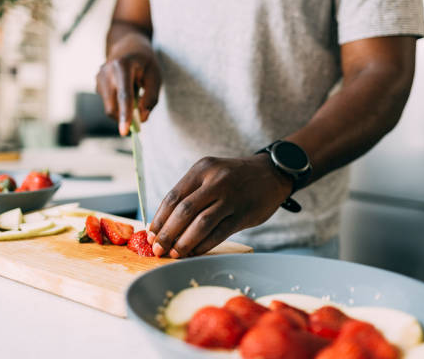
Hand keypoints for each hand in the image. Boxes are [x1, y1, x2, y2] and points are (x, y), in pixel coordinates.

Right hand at [96, 34, 160, 135]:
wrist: (127, 43)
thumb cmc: (145, 61)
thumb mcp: (155, 76)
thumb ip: (151, 98)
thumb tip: (143, 118)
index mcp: (122, 66)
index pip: (124, 95)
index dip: (125, 115)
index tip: (125, 132)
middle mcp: (106, 72)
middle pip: (112, 106)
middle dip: (124, 118)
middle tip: (140, 120)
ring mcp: (99, 77)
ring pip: (109, 107)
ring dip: (123, 109)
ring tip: (135, 91)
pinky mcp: (97, 84)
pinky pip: (108, 102)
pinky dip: (119, 104)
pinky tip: (126, 89)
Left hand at [147, 154, 292, 257]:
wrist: (272, 173)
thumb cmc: (235, 178)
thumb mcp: (211, 174)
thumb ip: (192, 193)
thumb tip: (165, 224)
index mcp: (202, 169)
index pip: (173, 197)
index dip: (160, 219)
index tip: (151, 236)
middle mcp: (216, 180)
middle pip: (184, 211)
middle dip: (167, 234)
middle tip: (158, 250)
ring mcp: (231, 197)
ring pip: (201, 224)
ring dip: (184, 243)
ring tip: (175, 254)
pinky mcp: (244, 213)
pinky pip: (219, 233)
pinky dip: (204, 245)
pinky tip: (194, 252)